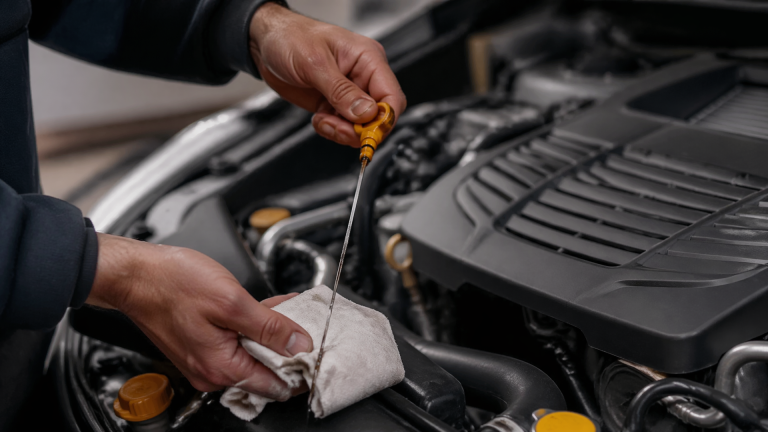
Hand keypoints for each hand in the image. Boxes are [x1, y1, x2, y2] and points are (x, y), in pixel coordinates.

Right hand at [87, 234, 312, 399]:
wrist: (136, 274)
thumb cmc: (173, 284)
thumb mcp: (232, 302)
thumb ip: (270, 327)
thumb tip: (299, 345)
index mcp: (222, 368)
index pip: (275, 386)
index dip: (300, 369)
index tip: (316, 351)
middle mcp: (212, 372)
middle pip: (265, 369)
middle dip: (287, 347)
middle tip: (304, 322)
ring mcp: (204, 360)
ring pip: (251, 353)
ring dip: (270, 334)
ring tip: (287, 310)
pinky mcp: (199, 346)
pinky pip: (235, 343)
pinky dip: (251, 328)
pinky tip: (264, 309)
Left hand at [249, 3, 405, 146]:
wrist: (265, 41)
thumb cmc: (289, 37)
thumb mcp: (315, 63)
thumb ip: (341, 91)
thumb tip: (366, 113)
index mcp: (368, 59)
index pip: (392, 97)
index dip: (384, 119)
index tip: (367, 134)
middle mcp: (363, 77)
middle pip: (378, 116)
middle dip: (359, 129)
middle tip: (336, 128)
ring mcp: (349, 92)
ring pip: (360, 126)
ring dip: (342, 131)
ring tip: (323, 121)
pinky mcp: (334, 103)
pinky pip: (342, 127)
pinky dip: (331, 130)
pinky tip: (319, 119)